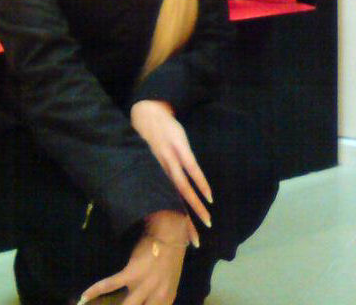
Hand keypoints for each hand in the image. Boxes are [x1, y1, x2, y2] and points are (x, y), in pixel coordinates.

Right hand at [77, 211, 188, 304]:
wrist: (170, 234)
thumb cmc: (170, 256)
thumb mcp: (169, 283)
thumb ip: (158, 298)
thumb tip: (143, 303)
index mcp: (166, 302)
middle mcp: (156, 298)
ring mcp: (144, 285)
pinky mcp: (132, 272)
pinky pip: (110, 285)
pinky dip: (96, 290)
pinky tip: (84, 296)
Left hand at [130, 100, 212, 231]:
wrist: (148, 113)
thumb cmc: (148, 138)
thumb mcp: (146, 160)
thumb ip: (153, 178)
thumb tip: (156, 198)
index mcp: (152, 176)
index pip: (163, 205)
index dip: (172, 223)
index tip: (180, 241)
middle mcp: (160, 171)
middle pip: (173, 202)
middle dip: (185, 223)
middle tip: (195, 243)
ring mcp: (170, 159)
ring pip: (183, 188)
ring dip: (196, 206)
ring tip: (208, 221)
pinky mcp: (179, 148)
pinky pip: (192, 169)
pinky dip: (201, 183)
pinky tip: (209, 196)